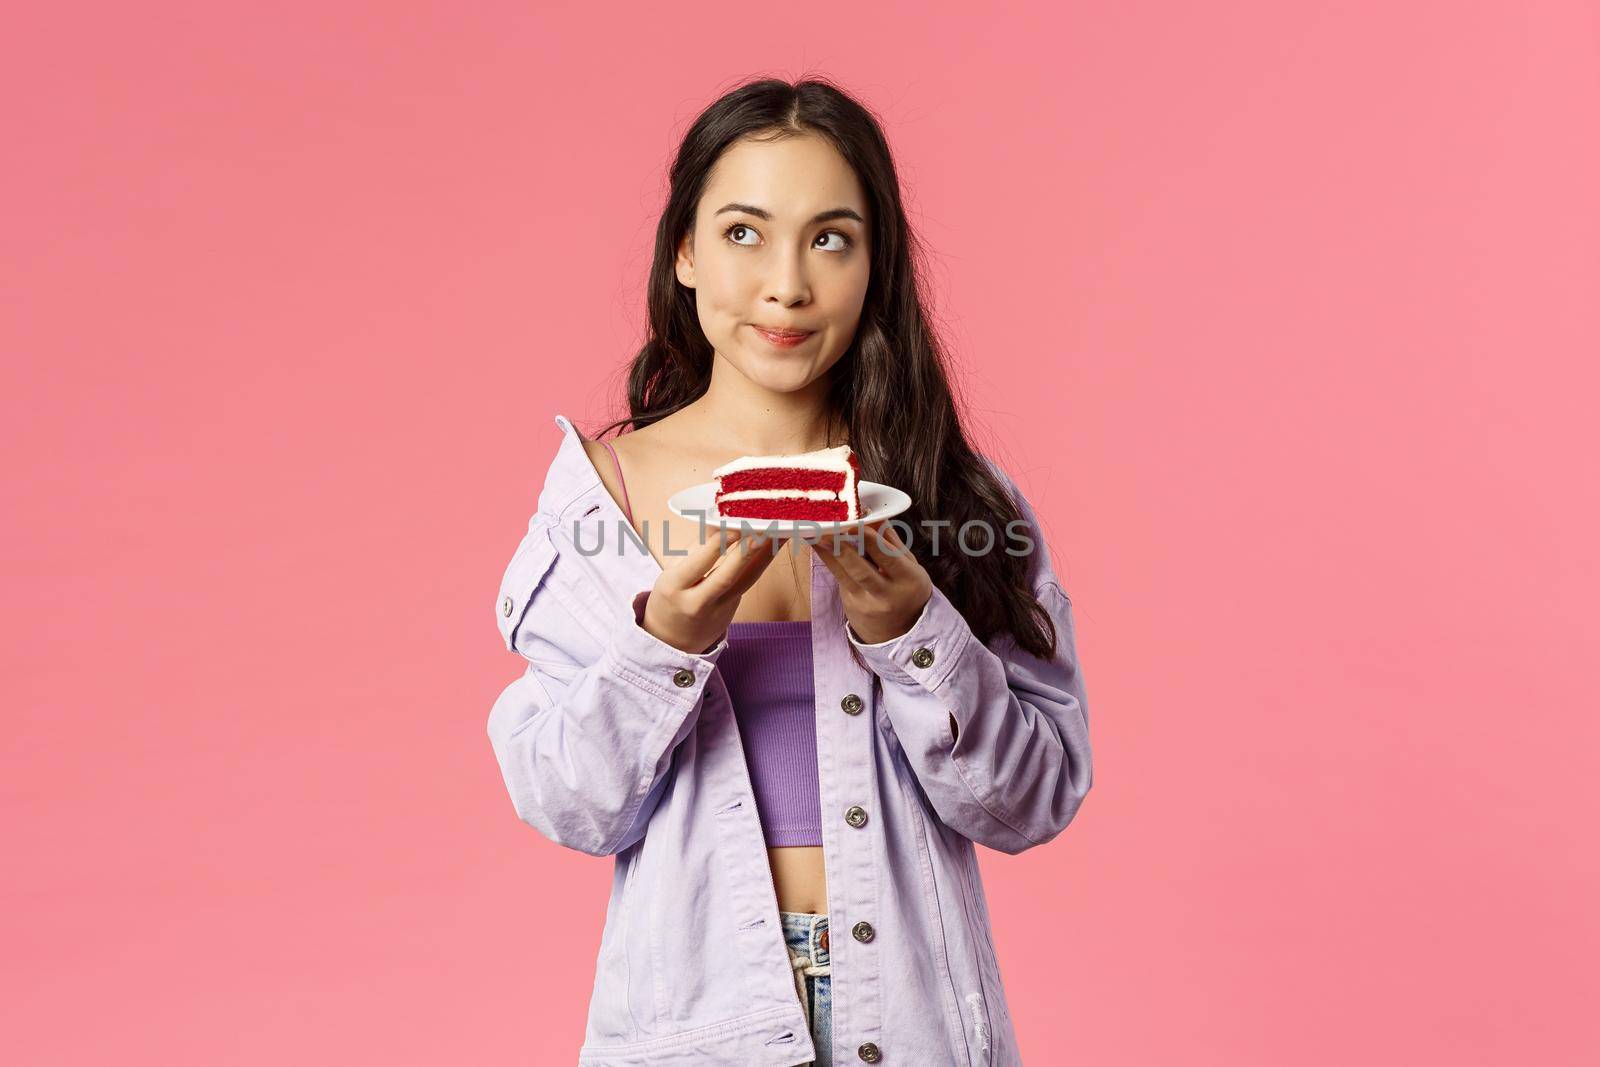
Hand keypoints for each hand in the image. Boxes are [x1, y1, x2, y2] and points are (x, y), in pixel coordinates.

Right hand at [641, 524, 781, 652]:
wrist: (673, 639)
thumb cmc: (671, 595)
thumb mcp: (672, 572)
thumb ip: (696, 550)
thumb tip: (722, 522)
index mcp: (674, 588)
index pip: (697, 564)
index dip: (716, 546)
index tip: (733, 527)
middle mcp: (698, 602)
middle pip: (726, 576)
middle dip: (746, 552)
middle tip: (764, 530)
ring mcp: (719, 609)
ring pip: (746, 580)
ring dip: (765, 555)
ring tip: (781, 533)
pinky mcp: (734, 609)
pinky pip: (748, 582)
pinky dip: (761, 562)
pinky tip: (774, 545)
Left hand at [808, 521, 932, 644]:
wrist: (901, 632)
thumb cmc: (907, 590)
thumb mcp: (911, 567)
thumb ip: (893, 543)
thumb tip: (878, 516)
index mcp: (908, 580)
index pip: (888, 558)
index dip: (871, 541)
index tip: (856, 523)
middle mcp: (886, 595)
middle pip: (862, 570)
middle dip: (842, 548)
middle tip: (826, 530)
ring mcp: (866, 603)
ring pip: (844, 575)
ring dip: (828, 553)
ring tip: (813, 534)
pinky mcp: (850, 605)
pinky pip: (839, 579)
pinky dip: (829, 561)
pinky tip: (818, 545)